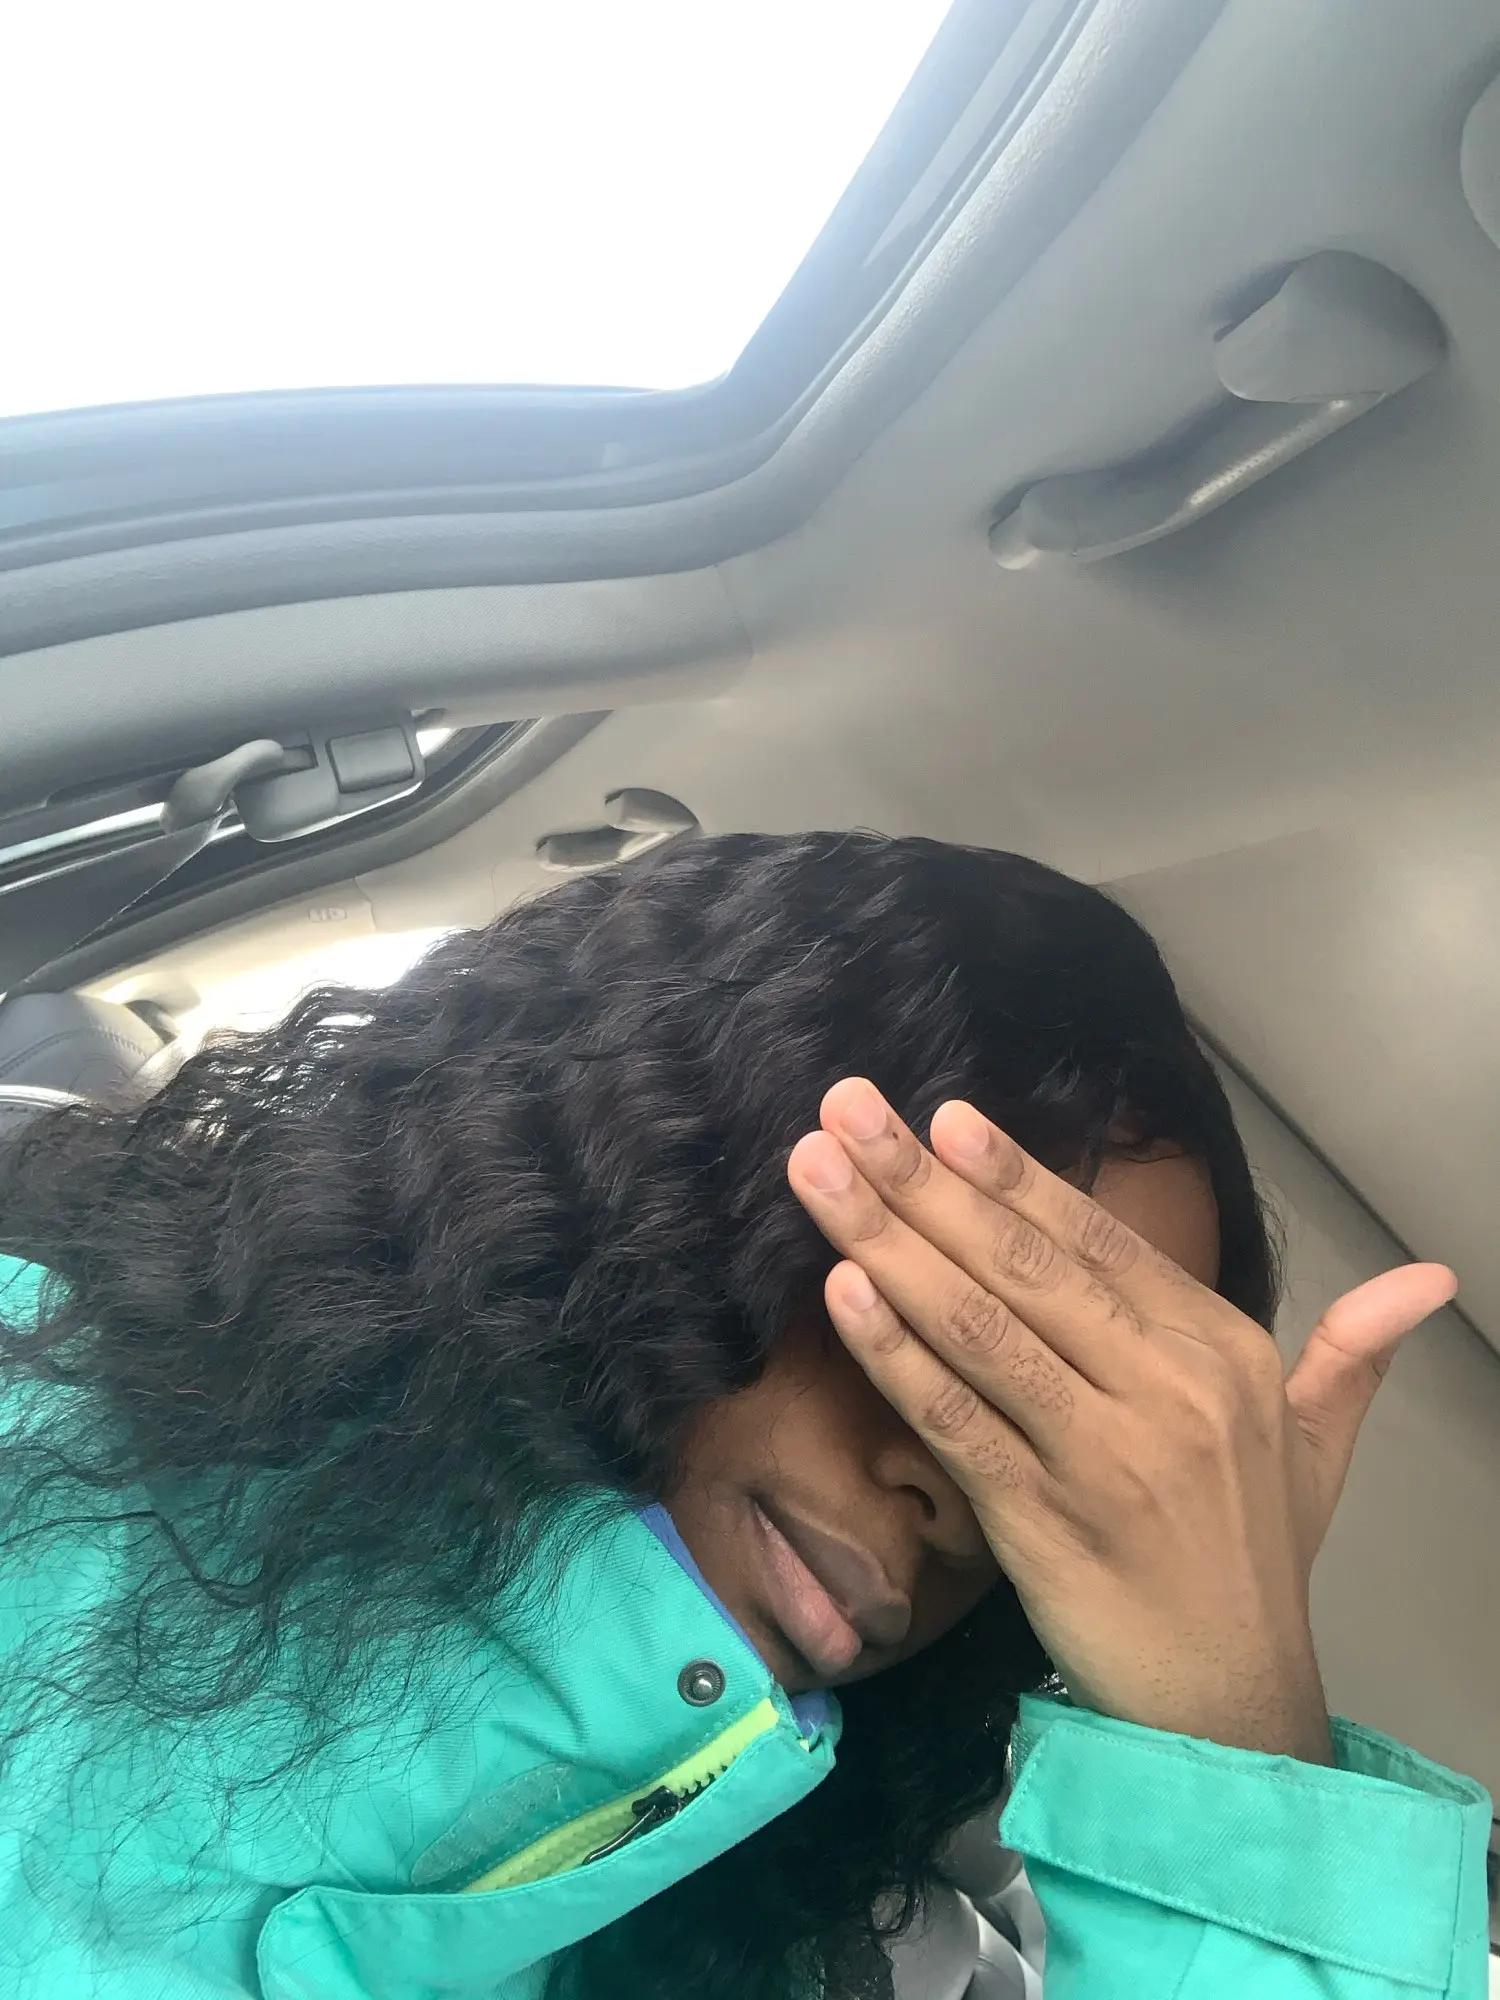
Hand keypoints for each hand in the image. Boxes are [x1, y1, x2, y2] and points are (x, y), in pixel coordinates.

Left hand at [787, 1079, 1456, 1763]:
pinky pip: (955, 1420)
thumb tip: (1431, 1277)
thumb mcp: (1318, 1445)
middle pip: (1024, 1264)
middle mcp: (1166, 1390)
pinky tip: (841, 1292)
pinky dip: (895, 1355)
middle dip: (923, 1180)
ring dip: (886, 1241)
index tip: (943, 1114)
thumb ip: (1354, 1350)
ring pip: (979, 1327)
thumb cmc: (1254, 1560)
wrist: (1231, 1708)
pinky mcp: (1041, 1521)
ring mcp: (1101, 1455)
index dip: (1015, 1174)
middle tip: (845, 1110)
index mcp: (1221, 1352)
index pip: (1100, 1239)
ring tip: (815, 1172)